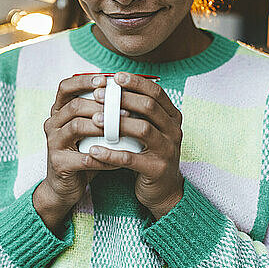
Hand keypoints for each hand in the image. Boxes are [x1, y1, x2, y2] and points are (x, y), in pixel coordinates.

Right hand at [35, 74, 118, 233]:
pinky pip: (84, 157)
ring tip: (121, 129)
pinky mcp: (58, 163)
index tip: (106, 81)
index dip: (84, 81)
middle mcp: (52, 124)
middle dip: (101, 105)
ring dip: (102, 127)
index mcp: (59, 111)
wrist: (66, 186)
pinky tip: (119, 159)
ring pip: (77, 127)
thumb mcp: (90, 129)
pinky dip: (104, 157)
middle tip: (125, 110)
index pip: (65, 87)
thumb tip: (130, 93)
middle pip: (75, 105)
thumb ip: (101, 112)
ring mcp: (53, 143)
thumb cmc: (83, 152)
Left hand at [87, 72, 184, 219]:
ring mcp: (168, 150)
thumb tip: (111, 85)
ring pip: (143, 130)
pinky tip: (94, 150)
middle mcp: (174, 131)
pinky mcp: (157, 170)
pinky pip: (132, 158)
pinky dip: (111, 153)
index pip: (156, 92)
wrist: (163, 190)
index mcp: (172, 117)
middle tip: (98, 95)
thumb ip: (137, 111)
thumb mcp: (148, 130)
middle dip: (122, 98)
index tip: (114, 77)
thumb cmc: (149, 154)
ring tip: (94, 119)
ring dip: (116, 123)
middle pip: (149, 107)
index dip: (135, 82)